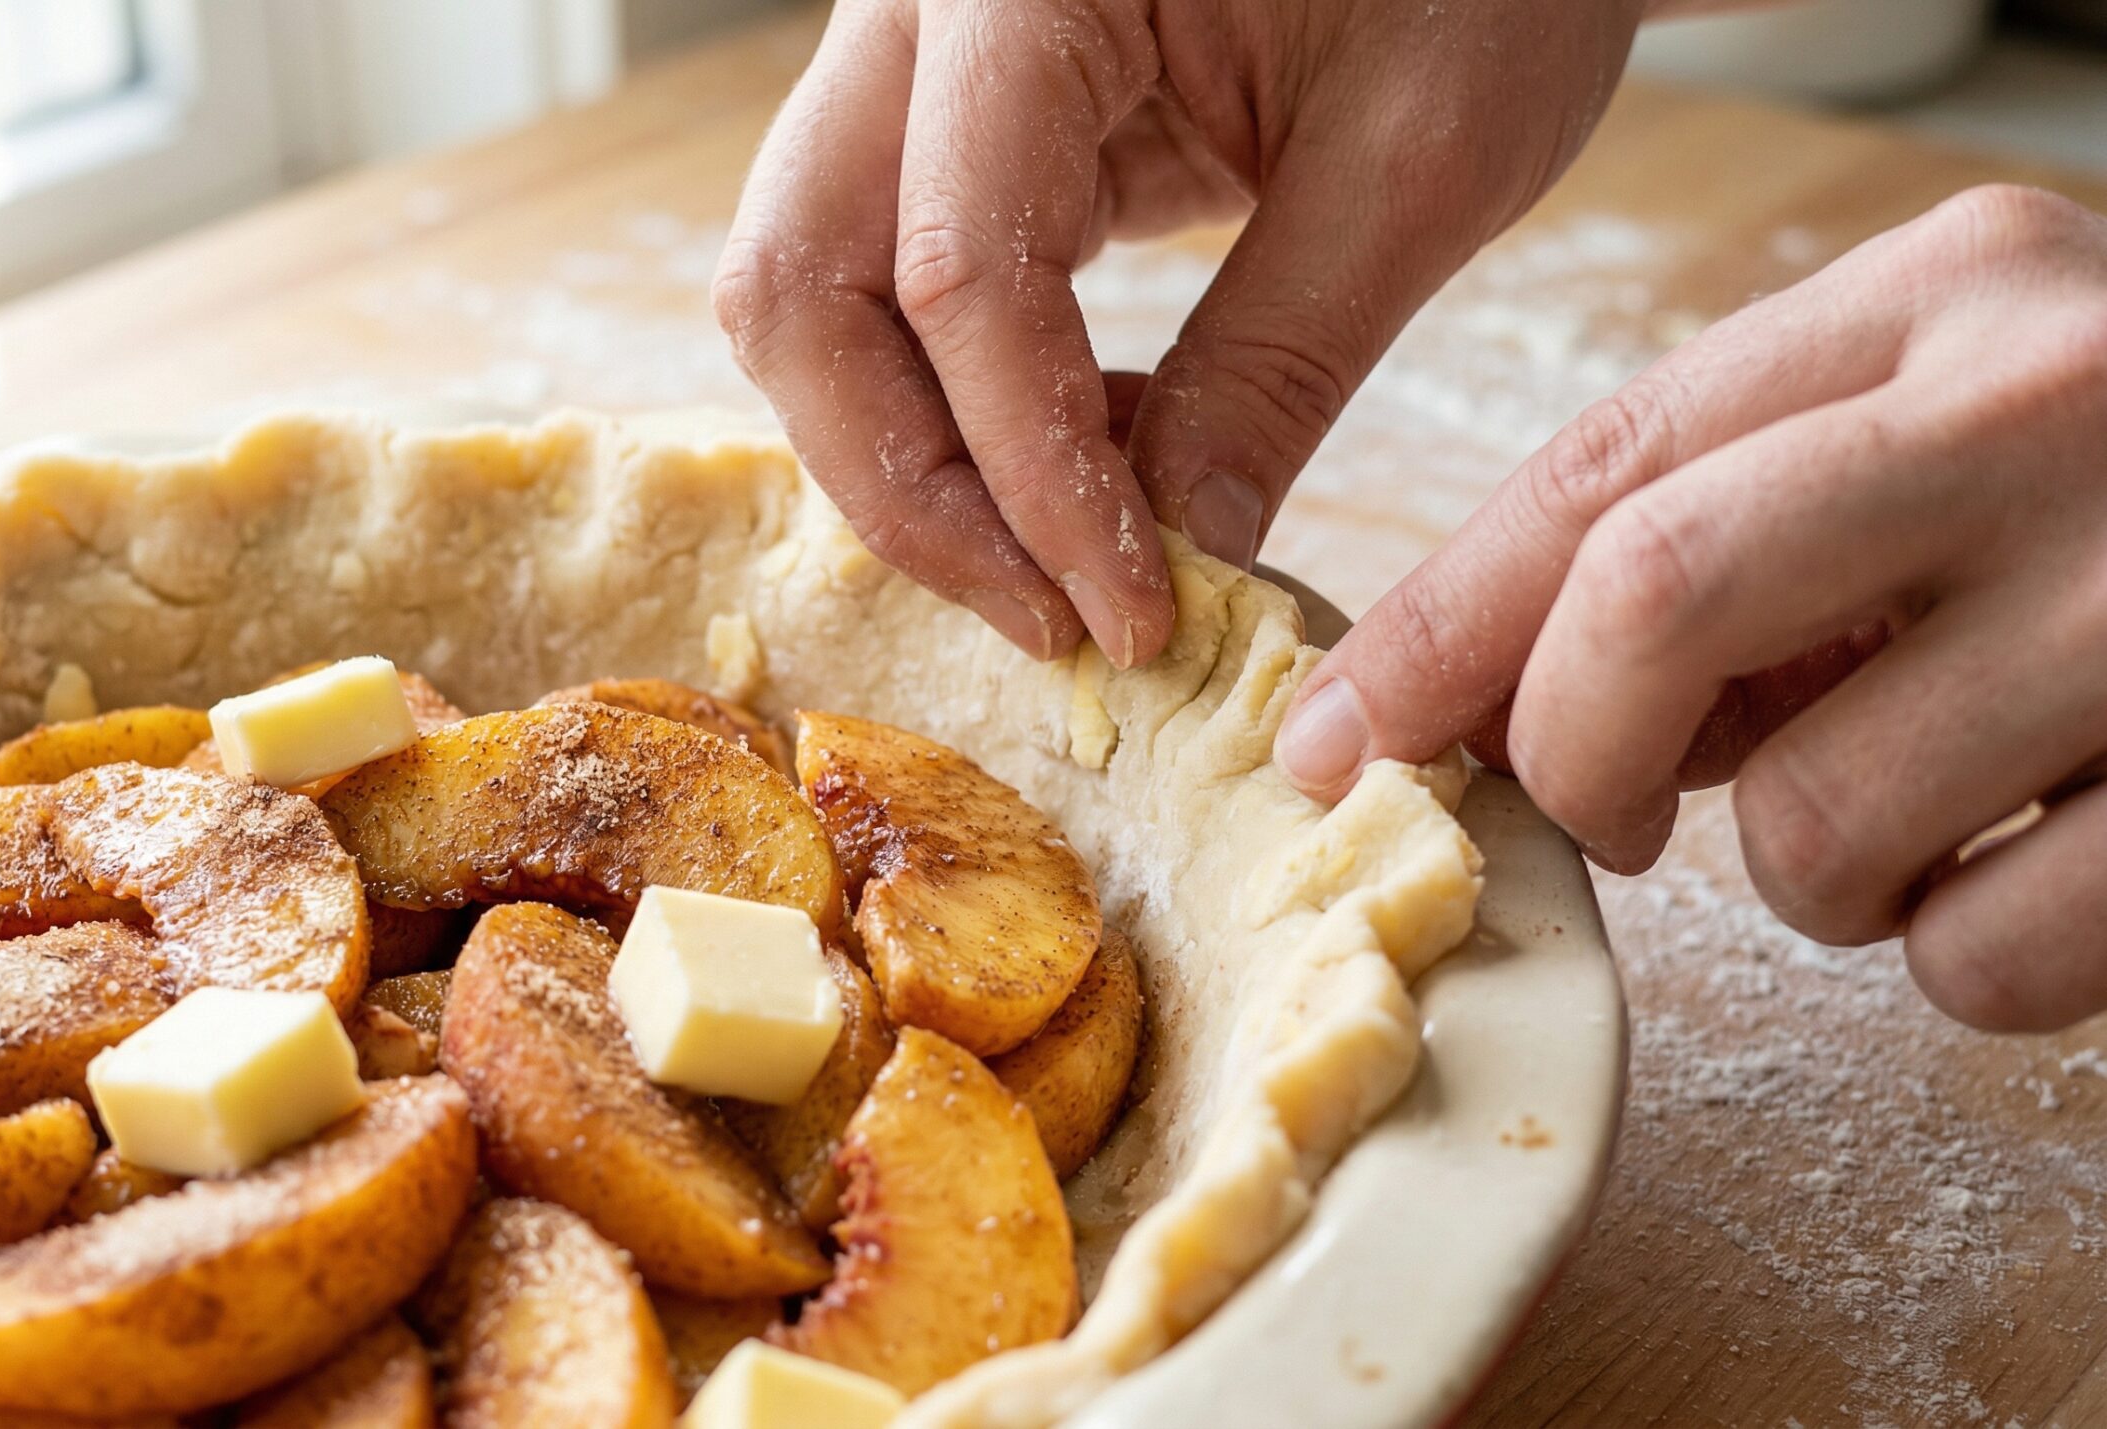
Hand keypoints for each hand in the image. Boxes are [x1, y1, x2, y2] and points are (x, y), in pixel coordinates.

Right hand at [714, 0, 1645, 665]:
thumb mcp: (1421, 157)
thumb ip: (1284, 361)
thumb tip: (1182, 549)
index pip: (955, 272)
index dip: (1030, 475)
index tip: (1131, 613)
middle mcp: (915, 15)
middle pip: (799, 290)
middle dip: (911, 487)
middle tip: (1053, 616)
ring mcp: (913, 67)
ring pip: (812, 303)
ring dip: (917, 460)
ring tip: (1078, 552)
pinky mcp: (950, 125)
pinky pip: (884, 292)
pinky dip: (961, 406)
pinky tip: (1089, 461)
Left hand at [1277, 185, 2106, 1031]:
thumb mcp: (1944, 437)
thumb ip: (1743, 535)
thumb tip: (1514, 712)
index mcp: (1947, 299)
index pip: (1597, 470)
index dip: (1427, 630)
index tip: (1328, 742)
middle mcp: (2050, 410)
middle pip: (1649, 604)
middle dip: (1570, 755)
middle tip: (1595, 816)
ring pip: (1813, 830)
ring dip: (1814, 877)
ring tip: (1933, 806)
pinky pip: (1982, 953)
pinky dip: (1967, 957)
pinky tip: (2057, 859)